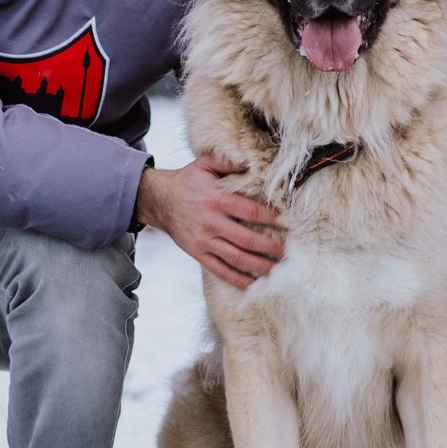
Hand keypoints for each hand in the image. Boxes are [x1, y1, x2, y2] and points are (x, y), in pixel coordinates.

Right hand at [136, 155, 284, 288]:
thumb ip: (229, 163)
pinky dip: (237, 278)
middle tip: (288, 252)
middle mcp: (212, 222)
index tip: (288, 224)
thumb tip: (252, 164)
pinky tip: (252, 283)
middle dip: (270, 247)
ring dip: (258, 266)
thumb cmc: (187, 181)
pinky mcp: (197, 253)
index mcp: (217, 200)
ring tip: (277, 270)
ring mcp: (204, 240)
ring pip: (236, 258)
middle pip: (247, 240)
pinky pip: (219, 269)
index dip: (272, 219)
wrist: (158, 199)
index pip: (252, 212)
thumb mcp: (205, 164)